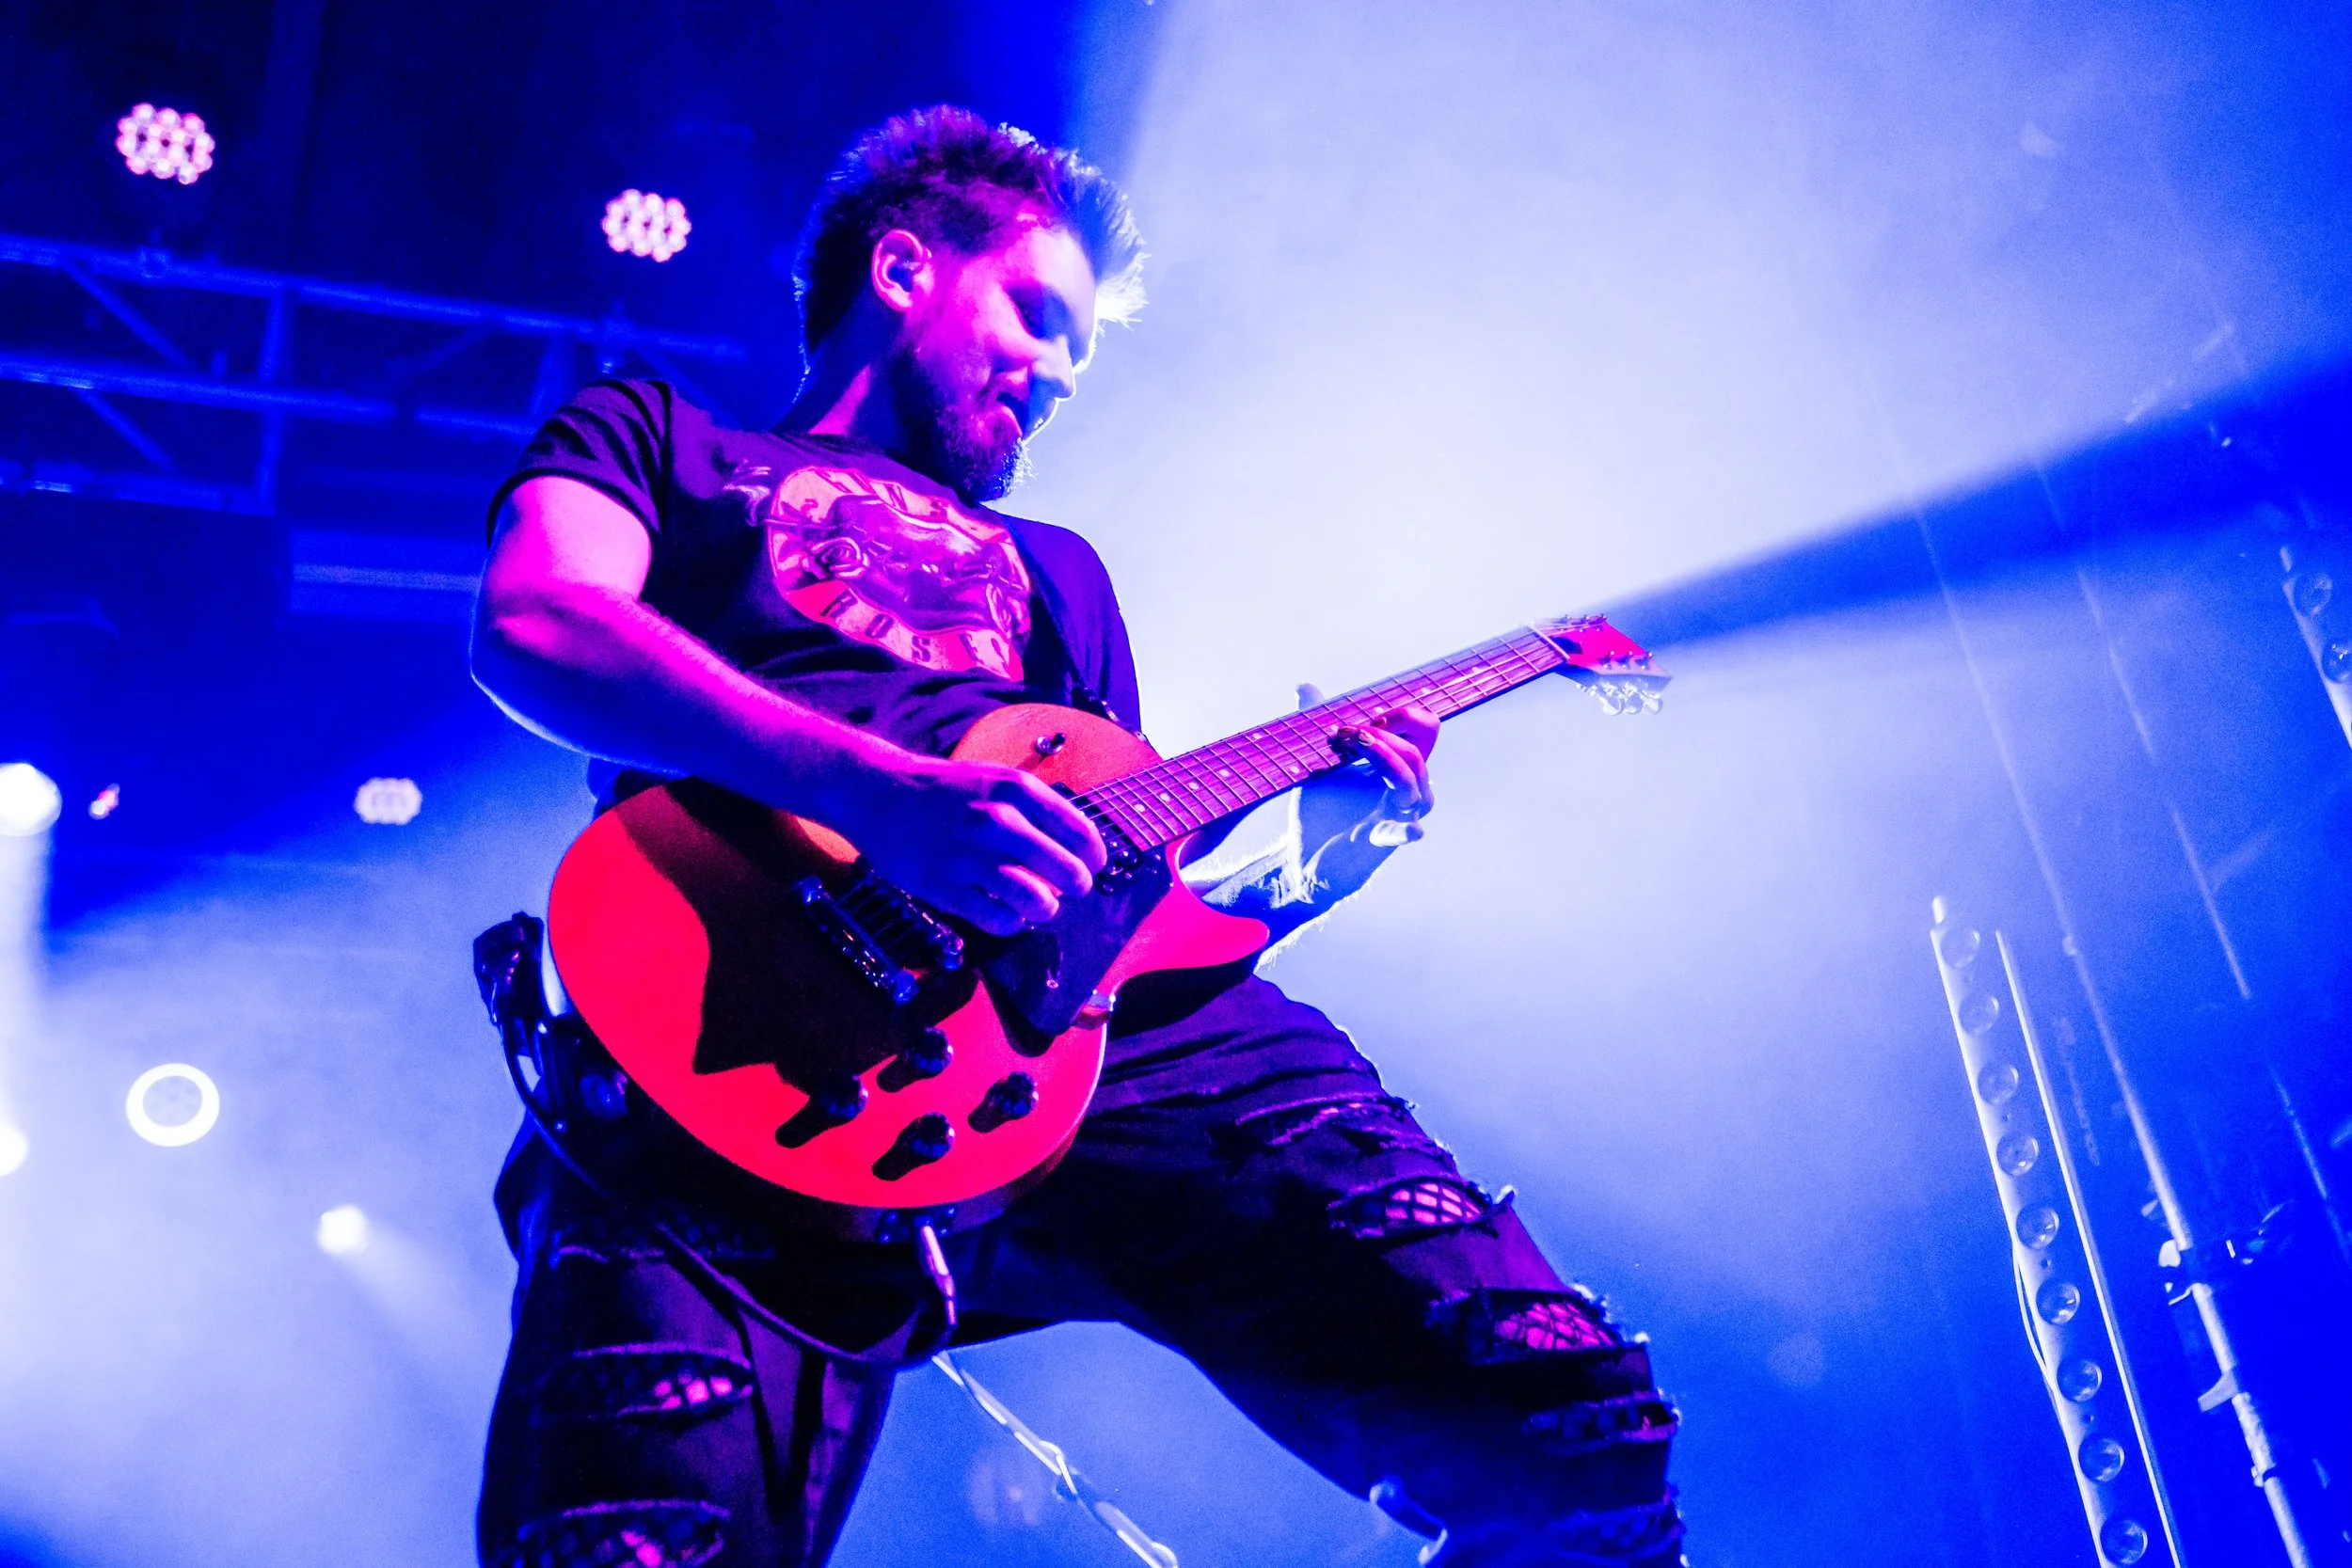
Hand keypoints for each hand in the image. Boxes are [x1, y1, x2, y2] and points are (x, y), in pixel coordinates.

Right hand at [829, 754, 1106, 935]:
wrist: (880, 794)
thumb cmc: (946, 790)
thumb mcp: (996, 779)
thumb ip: (1037, 807)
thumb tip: (1078, 844)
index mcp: (1016, 791)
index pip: (1081, 833)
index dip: (1093, 856)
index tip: (1092, 864)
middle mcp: (999, 822)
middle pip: (1068, 872)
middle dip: (1076, 886)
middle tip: (1069, 888)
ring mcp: (972, 857)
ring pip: (1037, 901)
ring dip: (1045, 908)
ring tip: (1039, 903)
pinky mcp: (947, 888)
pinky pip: (998, 920)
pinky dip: (1010, 922)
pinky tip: (1006, 912)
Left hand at [1303, 685, 1437, 845]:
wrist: (1305, 858)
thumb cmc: (1322, 812)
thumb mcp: (1319, 763)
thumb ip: (1316, 724)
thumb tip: (1304, 687)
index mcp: (1398, 767)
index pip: (1424, 731)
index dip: (1403, 716)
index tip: (1365, 719)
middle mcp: (1405, 790)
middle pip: (1417, 751)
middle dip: (1385, 734)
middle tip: (1346, 732)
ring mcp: (1396, 815)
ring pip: (1412, 782)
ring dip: (1386, 758)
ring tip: (1356, 744)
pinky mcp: (1379, 840)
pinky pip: (1401, 833)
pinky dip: (1406, 830)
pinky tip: (1411, 830)